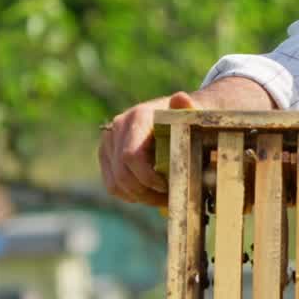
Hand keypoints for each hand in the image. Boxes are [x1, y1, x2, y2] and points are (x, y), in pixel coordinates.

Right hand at [98, 91, 198, 206]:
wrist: (173, 114)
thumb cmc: (187, 119)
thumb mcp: (192, 114)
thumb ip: (188, 109)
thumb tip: (180, 99)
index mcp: (138, 117)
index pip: (131, 156)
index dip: (147, 177)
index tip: (167, 187)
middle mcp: (118, 127)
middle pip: (123, 175)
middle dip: (146, 193)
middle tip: (169, 200)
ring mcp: (108, 142)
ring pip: (115, 184)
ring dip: (139, 197)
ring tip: (162, 199)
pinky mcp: (106, 156)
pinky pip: (112, 185)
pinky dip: (130, 195)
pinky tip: (149, 193)